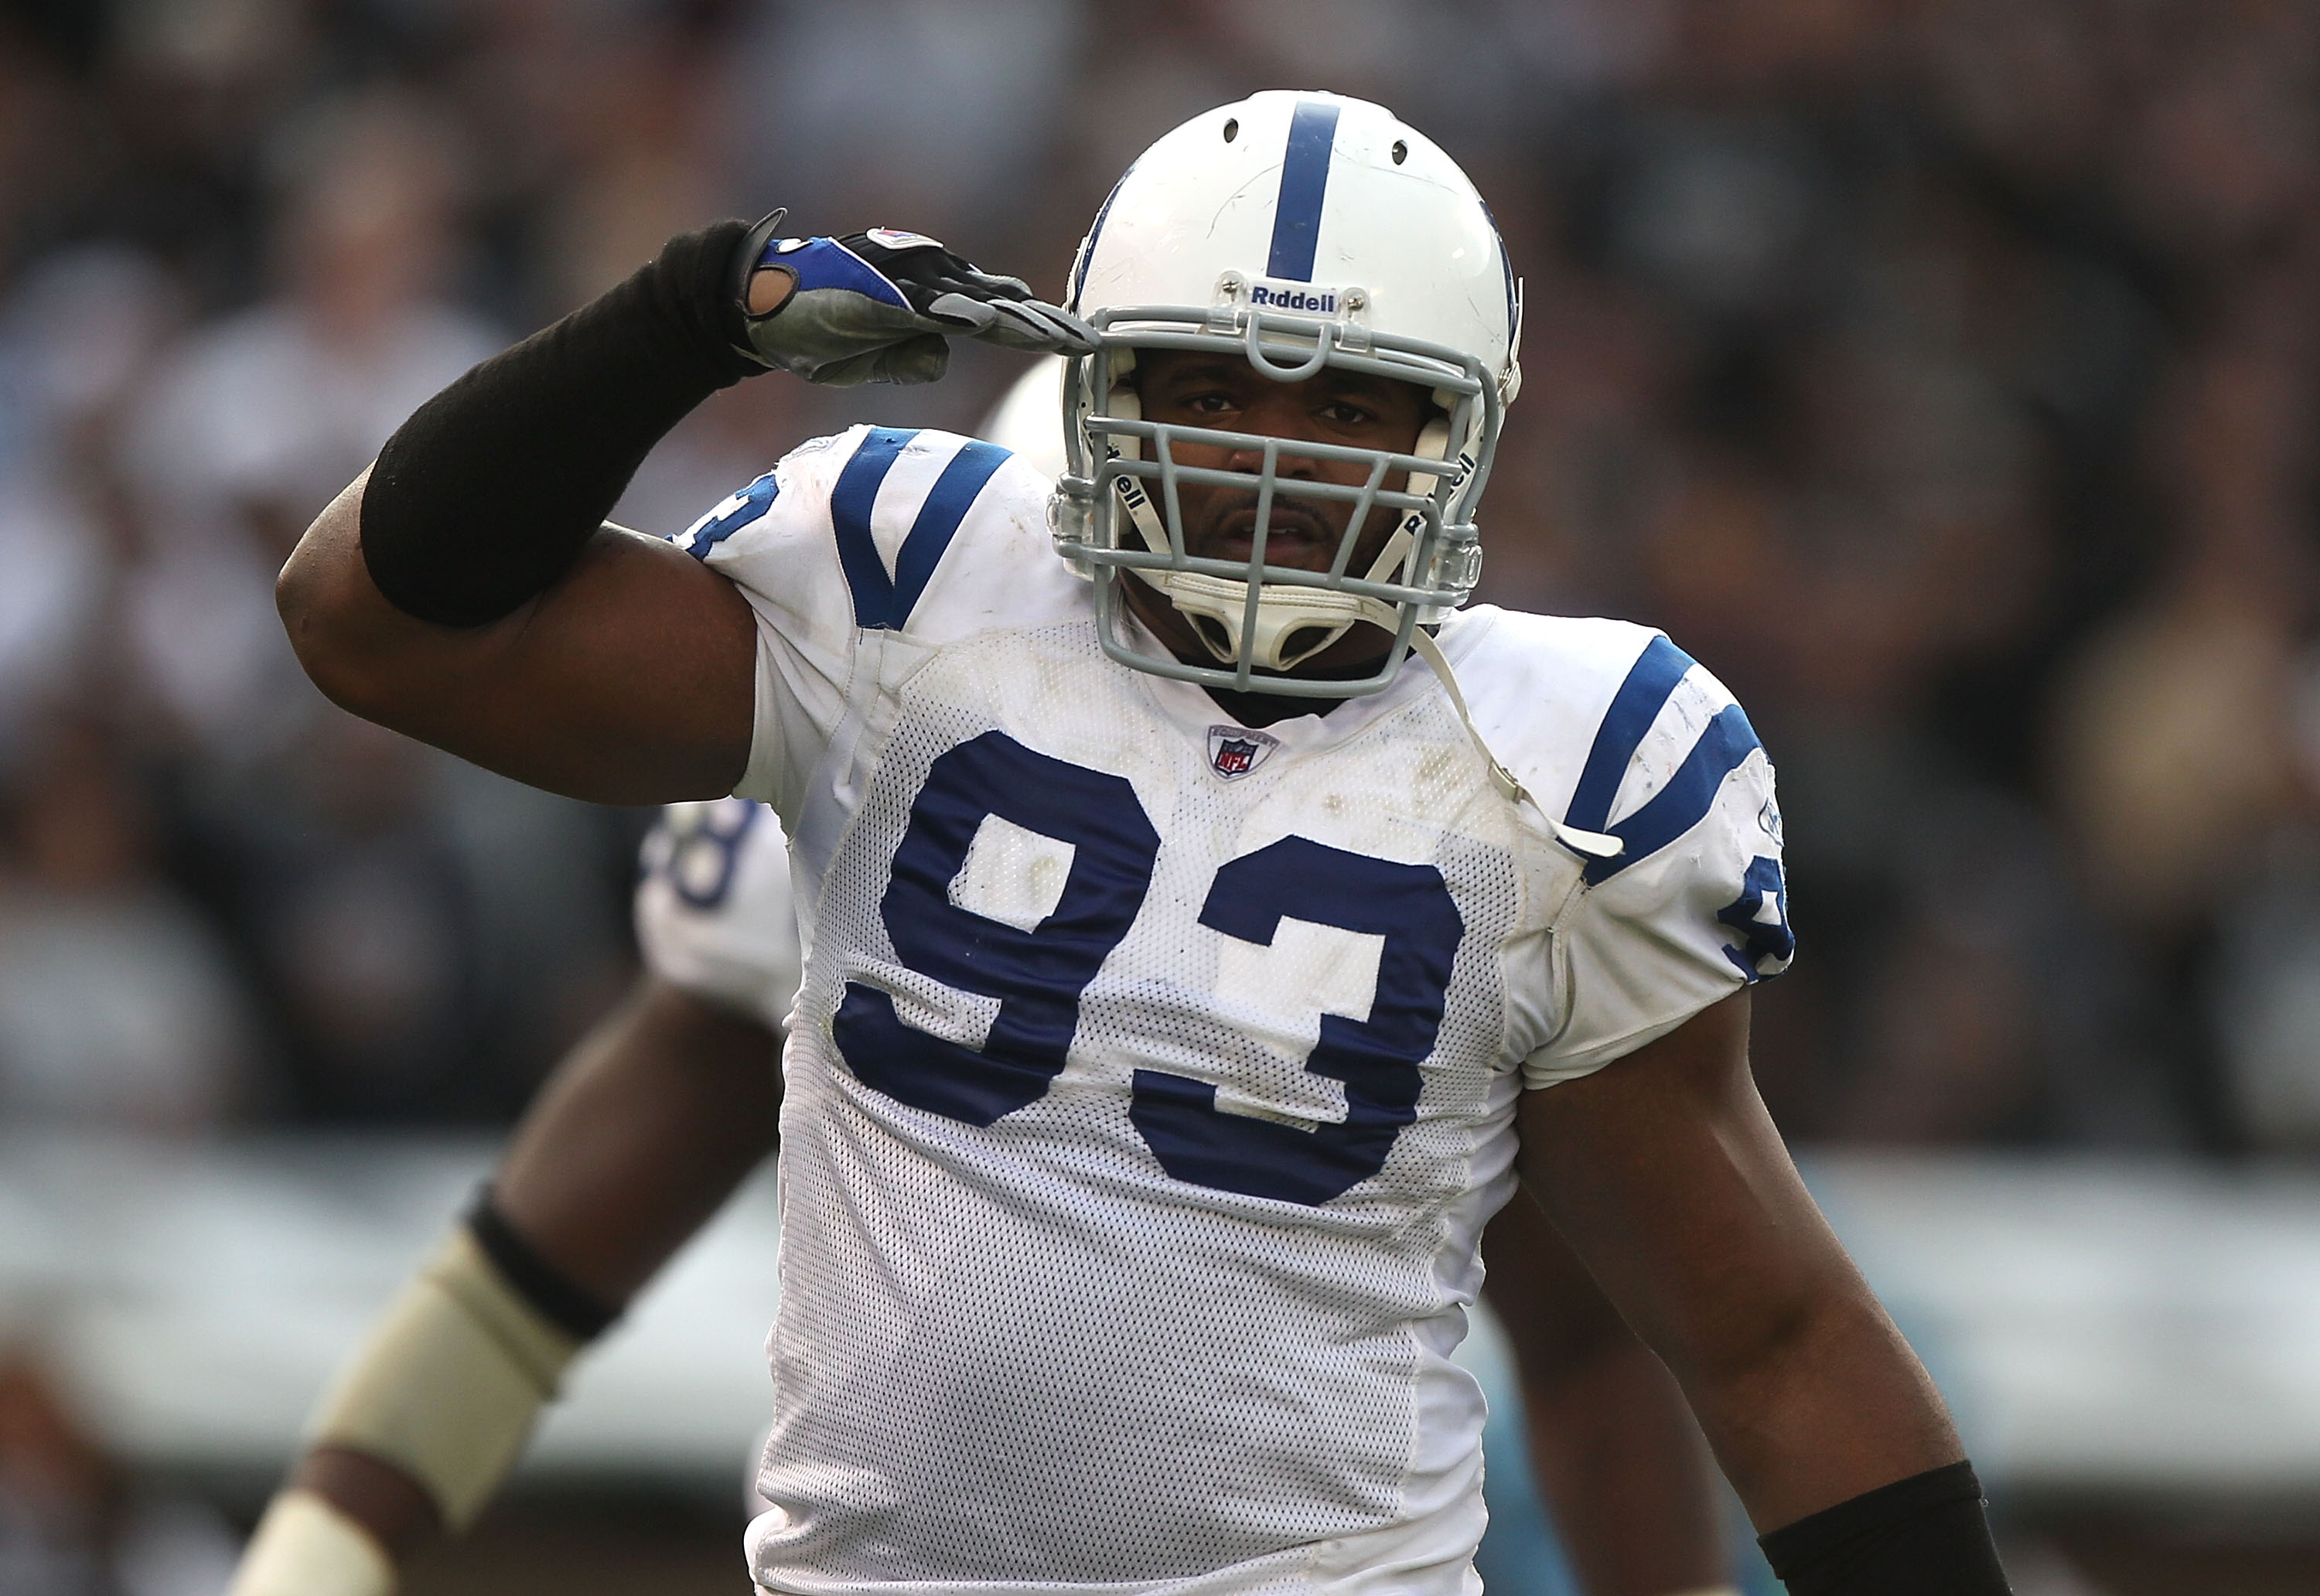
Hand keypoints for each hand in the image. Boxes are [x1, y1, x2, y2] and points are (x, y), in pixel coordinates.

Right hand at [733, 211, 1094, 385]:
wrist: (757, 308)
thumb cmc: (815, 331)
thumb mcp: (873, 357)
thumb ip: (910, 355)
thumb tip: (944, 357)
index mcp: (930, 303)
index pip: (1000, 318)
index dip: (1039, 329)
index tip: (1082, 345)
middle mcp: (923, 286)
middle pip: (998, 306)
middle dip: (1044, 325)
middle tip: (1091, 342)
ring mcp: (899, 286)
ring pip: (969, 302)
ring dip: (1011, 320)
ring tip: (1054, 337)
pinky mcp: (873, 294)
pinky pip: (918, 305)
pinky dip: (951, 311)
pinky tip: (983, 322)